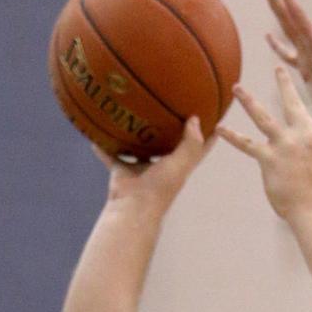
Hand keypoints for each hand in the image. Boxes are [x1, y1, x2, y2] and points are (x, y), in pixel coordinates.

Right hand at [96, 117, 212, 214]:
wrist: (134, 208)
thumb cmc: (161, 188)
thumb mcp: (180, 164)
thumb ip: (190, 143)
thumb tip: (196, 119)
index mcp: (179, 166)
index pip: (198, 147)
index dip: (208, 133)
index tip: (214, 114)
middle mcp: (162, 167)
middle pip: (168, 144)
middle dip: (171, 128)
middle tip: (171, 103)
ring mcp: (141, 169)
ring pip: (139, 147)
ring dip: (135, 134)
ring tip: (132, 112)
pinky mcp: (122, 171)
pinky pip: (111, 155)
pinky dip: (103, 146)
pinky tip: (97, 130)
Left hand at [218, 68, 311, 219]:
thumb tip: (307, 130)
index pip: (303, 107)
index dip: (293, 90)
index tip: (285, 75)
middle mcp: (299, 134)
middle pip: (290, 103)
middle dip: (283, 83)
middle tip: (277, 67)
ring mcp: (283, 145)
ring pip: (263, 117)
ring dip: (249, 101)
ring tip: (237, 88)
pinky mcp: (268, 159)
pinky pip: (247, 144)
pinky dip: (233, 136)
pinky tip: (220, 129)